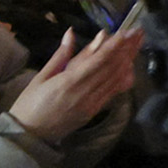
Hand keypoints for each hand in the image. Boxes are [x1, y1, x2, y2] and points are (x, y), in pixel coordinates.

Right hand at [9, 21, 141, 140]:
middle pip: (111, 68)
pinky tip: (130, 67)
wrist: (28, 136)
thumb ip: (61, 55)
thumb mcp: (41, 76)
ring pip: (115, 79)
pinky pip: (112, 92)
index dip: (114, 45)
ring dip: (128, 60)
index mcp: (69, 82)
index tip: (126, 31)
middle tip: (138, 31)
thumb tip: (72, 32)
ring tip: (138, 43)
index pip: (98, 61)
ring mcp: (91, 104)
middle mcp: (85, 93)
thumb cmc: (30, 103)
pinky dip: (123, 78)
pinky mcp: (93, 112)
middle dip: (126, 48)